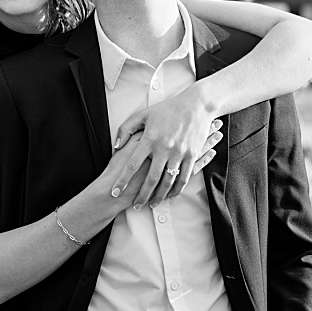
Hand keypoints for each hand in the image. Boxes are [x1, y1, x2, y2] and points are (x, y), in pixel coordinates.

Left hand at [111, 85, 223, 207]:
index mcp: (150, 138)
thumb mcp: (144, 114)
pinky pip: (184, 177)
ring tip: (153, 204)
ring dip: (160, 196)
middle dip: (142, 195)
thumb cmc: (169, 108)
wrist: (196, 104)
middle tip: (135, 205)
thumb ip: (126, 129)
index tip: (114, 191)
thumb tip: (116, 145)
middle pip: (150, 178)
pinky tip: (171, 195)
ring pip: (168, 181)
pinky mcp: (192, 155)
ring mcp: (179, 153)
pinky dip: (177, 189)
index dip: (122, 180)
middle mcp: (164, 148)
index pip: (132, 164)